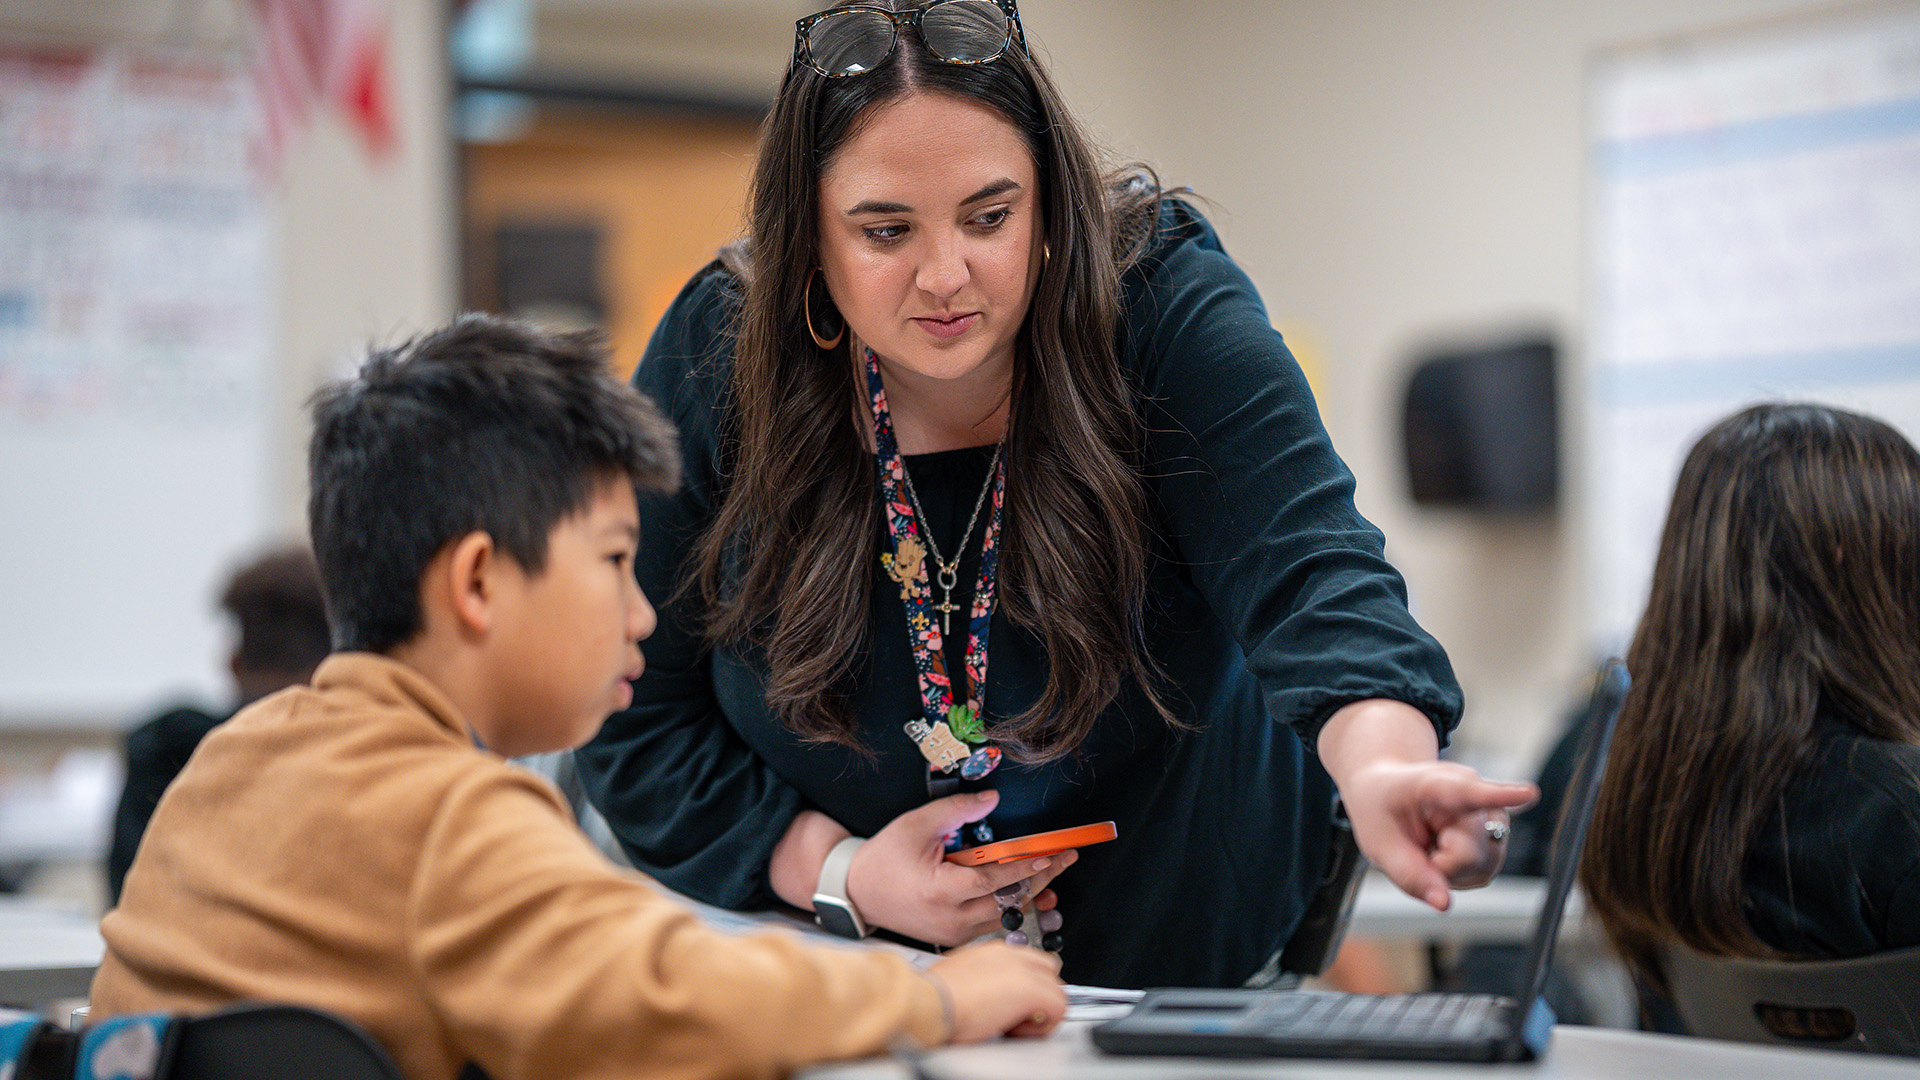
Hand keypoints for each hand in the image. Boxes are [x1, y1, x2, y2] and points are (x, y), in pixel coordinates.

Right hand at [848, 790, 1078, 945]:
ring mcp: (953, 933)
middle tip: (1063, 860)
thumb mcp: (917, 825)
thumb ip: (957, 809)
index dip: (1024, 867)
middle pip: (1008, 902)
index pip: (994, 880)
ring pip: (1003, 917)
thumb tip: (991, 799)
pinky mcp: (953, 938)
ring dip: (1030, 896)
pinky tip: (1030, 896)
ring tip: (1054, 877)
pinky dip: (1011, 908)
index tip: (1049, 854)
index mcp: (940, 891)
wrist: (857, 893)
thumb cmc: (884, 858)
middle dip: (1039, 879)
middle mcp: (950, 918)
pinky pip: (991, 925)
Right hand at [924, 941, 1065, 1041]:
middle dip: (1040, 996)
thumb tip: (987, 997)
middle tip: (1017, 1017)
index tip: (1016, 1004)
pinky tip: (1017, 1030)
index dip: (1028, 984)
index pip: (1030, 961)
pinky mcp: (1031, 990)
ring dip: (1040, 1013)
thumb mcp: (959, 978)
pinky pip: (1059, 1007)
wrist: (928, 1001)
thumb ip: (980, 979)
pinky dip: (1044, 1025)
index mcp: (992, 951)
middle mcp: (1010, 955)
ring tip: (1014, 1026)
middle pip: (1049, 971)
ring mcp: (1023, 971)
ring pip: (1057, 989)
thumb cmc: (933, 997)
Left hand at [1339, 759, 1536, 908]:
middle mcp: (1473, 795)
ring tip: (1430, 845)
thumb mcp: (1379, 843)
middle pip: (1472, 854)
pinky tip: (1443, 852)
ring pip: (1484, 866)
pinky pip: (1484, 871)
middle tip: (1417, 847)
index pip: (1470, 792)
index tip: (1528, 793)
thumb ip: (1410, 875)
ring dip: (1453, 870)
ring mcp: (1490, 816)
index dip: (1501, 795)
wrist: (1387, 789)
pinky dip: (1460, 872)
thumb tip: (1444, 904)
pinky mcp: (1497, 836)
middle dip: (1442, 865)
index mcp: (1436, 785)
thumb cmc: (1382, 808)